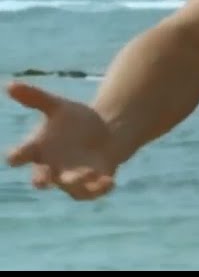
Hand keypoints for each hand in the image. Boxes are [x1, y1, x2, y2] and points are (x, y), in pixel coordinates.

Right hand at [5, 81, 118, 199]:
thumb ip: (35, 98)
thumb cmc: (75, 121)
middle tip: (42, 181)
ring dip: (76, 182)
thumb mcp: (58, 106)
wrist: (104, 133)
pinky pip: (93, 192)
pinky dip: (100, 189)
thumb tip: (9, 84)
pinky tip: (110, 182)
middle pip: (41, 178)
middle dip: (42, 179)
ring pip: (70, 186)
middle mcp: (51, 168)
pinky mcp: (92, 183)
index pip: (21, 155)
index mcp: (38, 150)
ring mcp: (72, 177)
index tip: (15, 157)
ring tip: (86, 173)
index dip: (17, 156)